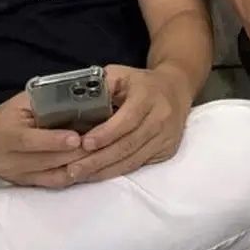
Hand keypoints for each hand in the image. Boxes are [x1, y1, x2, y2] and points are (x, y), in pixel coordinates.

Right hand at [0, 91, 89, 187]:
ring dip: (76, 166)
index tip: (76, 138)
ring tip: (96, 155)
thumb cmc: (8, 115)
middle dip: (74, 155)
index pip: (31, 140)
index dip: (54, 141)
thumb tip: (77, 102)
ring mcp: (16, 175)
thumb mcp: (22, 102)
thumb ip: (45, 102)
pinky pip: (50, 183)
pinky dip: (70, 176)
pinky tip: (85, 166)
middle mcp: (9, 158)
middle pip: (45, 161)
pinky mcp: (23, 184)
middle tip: (97, 146)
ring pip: (51, 176)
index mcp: (7, 133)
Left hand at [65, 64, 192, 183]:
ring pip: (133, 159)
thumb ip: (102, 84)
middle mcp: (160, 117)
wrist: (176, 89)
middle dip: (99, 159)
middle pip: (128, 144)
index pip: (127, 119)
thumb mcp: (122, 74)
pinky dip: (116, 172)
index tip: (85, 143)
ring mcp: (166, 137)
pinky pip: (138, 165)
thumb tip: (79, 101)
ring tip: (80, 175)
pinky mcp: (167, 150)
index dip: (106, 133)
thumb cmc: (142, 82)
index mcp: (148, 95)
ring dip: (104, 170)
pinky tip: (98, 174)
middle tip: (73, 168)